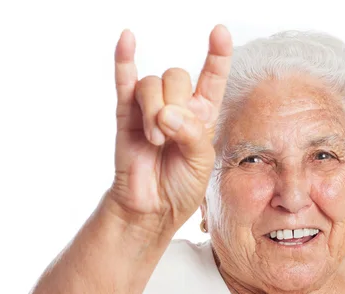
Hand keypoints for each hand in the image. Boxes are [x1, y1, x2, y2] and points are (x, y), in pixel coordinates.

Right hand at [108, 25, 232, 231]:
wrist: (152, 208)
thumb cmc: (181, 188)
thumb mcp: (201, 162)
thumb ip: (191, 134)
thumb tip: (165, 113)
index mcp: (202, 117)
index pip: (212, 78)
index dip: (218, 55)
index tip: (220, 32)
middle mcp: (177, 107)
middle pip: (176, 76)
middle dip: (175, 104)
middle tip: (170, 136)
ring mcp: (150, 109)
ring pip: (152, 83)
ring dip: (154, 111)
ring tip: (156, 140)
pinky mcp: (126, 115)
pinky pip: (124, 81)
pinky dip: (124, 60)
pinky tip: (127, 40)